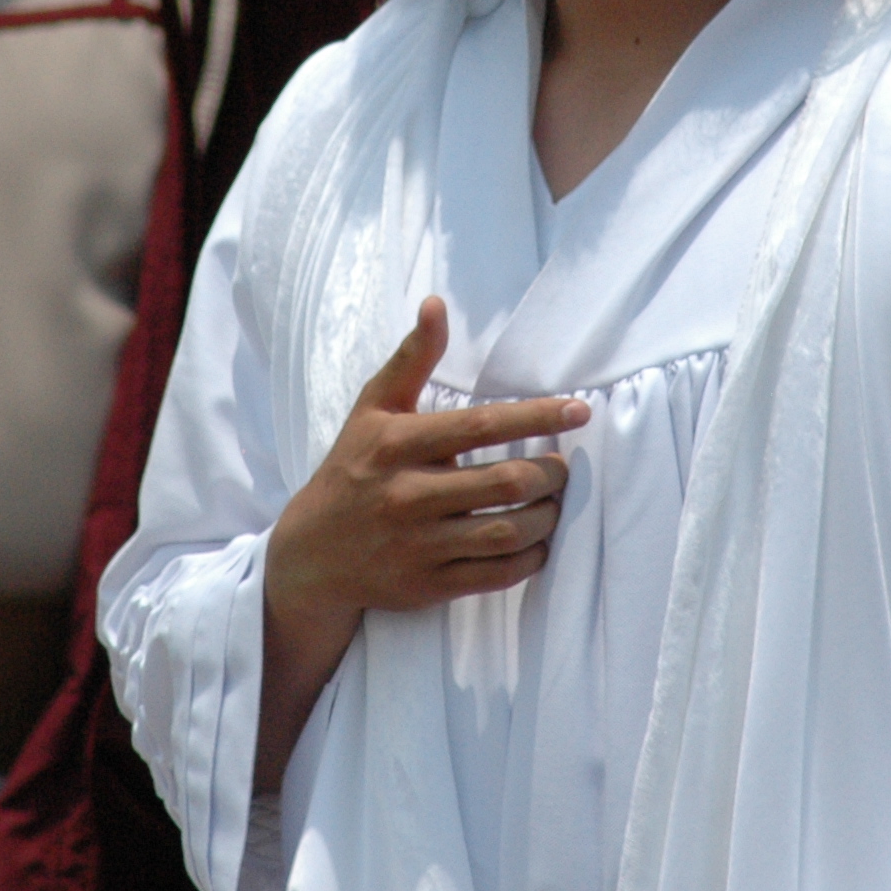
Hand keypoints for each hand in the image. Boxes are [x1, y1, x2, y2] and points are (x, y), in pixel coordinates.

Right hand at [253, 298, 586, 790]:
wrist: (311, 555)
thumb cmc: (352, 468)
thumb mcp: (373, 409)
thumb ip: (412, 358)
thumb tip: (436, 304)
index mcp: (397, 446)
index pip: (481, 426)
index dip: (537, 416)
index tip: (579, 409)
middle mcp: (407, 496)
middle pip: (506, 483)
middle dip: (550, 473)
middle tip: (561, 466)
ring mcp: (418, 546)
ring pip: (508, 533)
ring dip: (547, 517)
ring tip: (553, 502)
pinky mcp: (428, 586)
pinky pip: (498, 575)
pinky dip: (530, 557)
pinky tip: (536, 541)